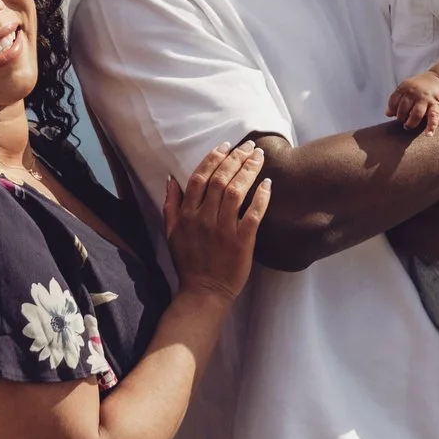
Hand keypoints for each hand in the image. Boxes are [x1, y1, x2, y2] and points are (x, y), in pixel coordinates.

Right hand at [162, 141, 269, 303]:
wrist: (203, 292)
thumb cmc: (188, 262)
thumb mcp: (170, 233)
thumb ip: (170, 205)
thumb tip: (171, 179)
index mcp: (186, 215)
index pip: (199, 178)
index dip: (213, 159)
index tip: (226, 146)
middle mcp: (204, 219)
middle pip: (220, 180)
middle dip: (235, 159)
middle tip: (249, 146)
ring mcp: (223, 230)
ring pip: (236, 192)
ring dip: (249, 171)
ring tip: (259, 157)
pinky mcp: (241, 243)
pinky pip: (253, 215)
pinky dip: (261, 197)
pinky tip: (268, 184)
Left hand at [387, 72, 438, 133]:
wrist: (438, 80)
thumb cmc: (418, 88)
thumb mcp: (405, 89)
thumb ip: (396, 100)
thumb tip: (387, 114)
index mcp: (404, 88)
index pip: (393, 102)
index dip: (392, 110)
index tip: (395, 114)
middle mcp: (414, 93)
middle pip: (403, 109)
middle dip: (401, 118)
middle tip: (403, 121)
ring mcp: (425, 99)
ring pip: (416, 114)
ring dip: (411, 123)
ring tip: (408, 126)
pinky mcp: (436, 105)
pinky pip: (433, 117)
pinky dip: (431, 126)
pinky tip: (428, 134)